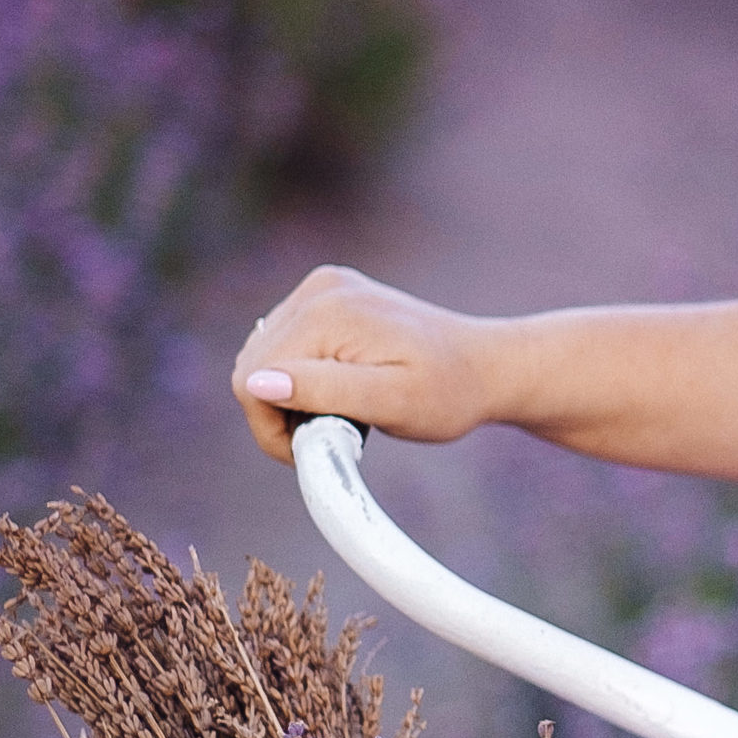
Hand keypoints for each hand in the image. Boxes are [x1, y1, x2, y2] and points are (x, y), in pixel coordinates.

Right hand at [232, 265, 505, 463]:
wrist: (484, 366)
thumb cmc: (447, 394)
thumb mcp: (392, 404)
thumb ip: (325, 391)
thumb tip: (258, 382)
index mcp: (327, 313)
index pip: (252, 380)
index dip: (272, 429)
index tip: (315, 450)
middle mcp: (319, 289)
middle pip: (253, 366)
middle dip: (280, 411)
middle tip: (335, 431)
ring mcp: (323, 286)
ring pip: (264, 358)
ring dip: (290, 396)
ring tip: (344, 411)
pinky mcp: (328, 294)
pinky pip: (284, 344)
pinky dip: (300, 376)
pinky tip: (342, 387)